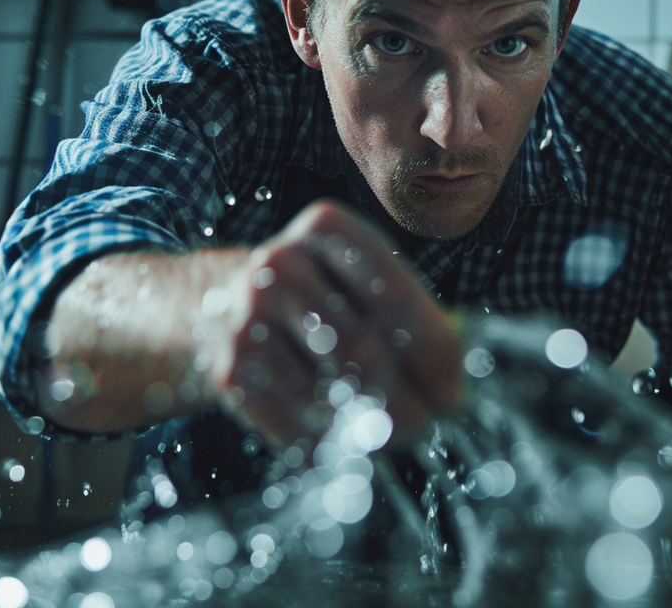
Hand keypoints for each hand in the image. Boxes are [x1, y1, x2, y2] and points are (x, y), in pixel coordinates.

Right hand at [200, 200, 461, 448]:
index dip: (433, 355)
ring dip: (370, 429)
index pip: (394, 298)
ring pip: (331, 394)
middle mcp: (280, 264)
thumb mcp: (362, 279)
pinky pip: (296, 424)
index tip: (454, 394)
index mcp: (326, 227)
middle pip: (364, 350)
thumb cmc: (320, 295)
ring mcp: (247, 317)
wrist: (216, 304)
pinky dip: (330, 444)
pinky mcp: (230, 370)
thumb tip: (455, 390)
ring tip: (386, 433)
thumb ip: (414, 318)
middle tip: (426, 426)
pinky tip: (342, 440)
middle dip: (407, 402)